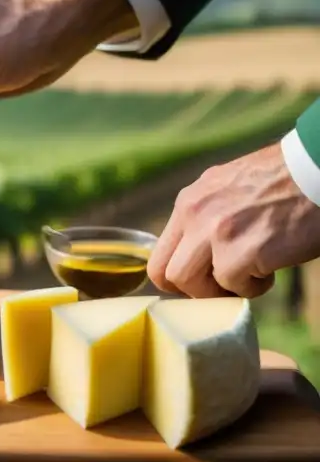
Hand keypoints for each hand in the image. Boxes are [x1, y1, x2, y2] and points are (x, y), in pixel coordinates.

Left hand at [148, 142, 319, 298]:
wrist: (316, 170)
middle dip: (194, 290)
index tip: (202, 279)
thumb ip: (205, 217)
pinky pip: (235, 287)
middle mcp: (193, 214)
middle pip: (164, 274)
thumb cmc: (281, 183)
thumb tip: (195, 253)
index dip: (178, 276)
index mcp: (188, 201)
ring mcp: (215, 232)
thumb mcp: (226, 189)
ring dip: (221, 290)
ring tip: (250, 273)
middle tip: (223, 285)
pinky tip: (271, 267)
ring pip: (190, 285)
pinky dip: (255, 286)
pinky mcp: (243, 251)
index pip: (158, 254)